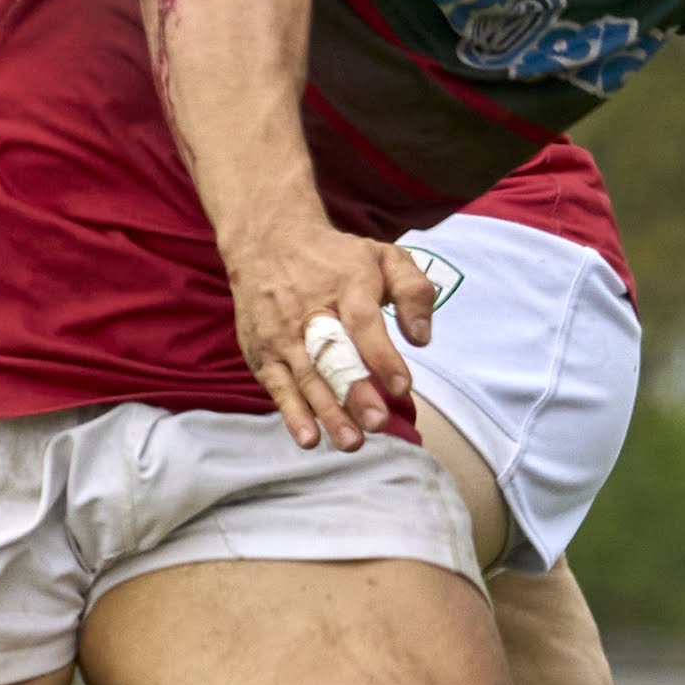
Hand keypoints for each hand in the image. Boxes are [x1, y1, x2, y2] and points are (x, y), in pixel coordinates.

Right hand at [226, 222, 440, 448]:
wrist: (268, 242)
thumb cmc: (335, 258)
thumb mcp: (384, 256)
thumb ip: (414, 291)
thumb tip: (422, 337)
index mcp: (346, 285)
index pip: (363, 323)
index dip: (382, 356)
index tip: (402, 387)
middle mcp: (310, 311)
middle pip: (331, 355)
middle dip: (353, 391)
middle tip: (377, 422)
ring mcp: (282, 334)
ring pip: (306, 377)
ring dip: (328, 412)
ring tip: (351, 442)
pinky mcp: (262, 352)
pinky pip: (278, 386)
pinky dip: (292, 414)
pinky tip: (307, 438)